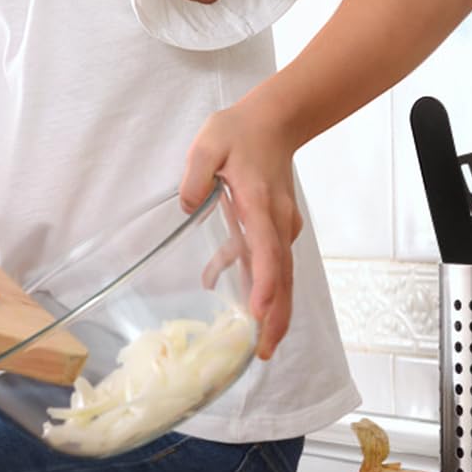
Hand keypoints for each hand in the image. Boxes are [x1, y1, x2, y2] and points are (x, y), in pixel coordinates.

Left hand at [179, 101, 303, 360]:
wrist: (276, 121)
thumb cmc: (240, 132)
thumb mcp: (208, 143)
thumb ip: (196, 175)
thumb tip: (189, 205)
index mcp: (260, 202)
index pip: (266, 248)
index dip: (264, 282)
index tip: (259, 309)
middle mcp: (277, 220)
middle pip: (282, 275)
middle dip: (276, 315)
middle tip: (264, 351)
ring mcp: (280, 225)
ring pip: (281, 275)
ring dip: (273, 310)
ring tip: (259, 346)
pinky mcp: (274, 227)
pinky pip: (269, 262)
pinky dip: (258, 284)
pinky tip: (227, 293)